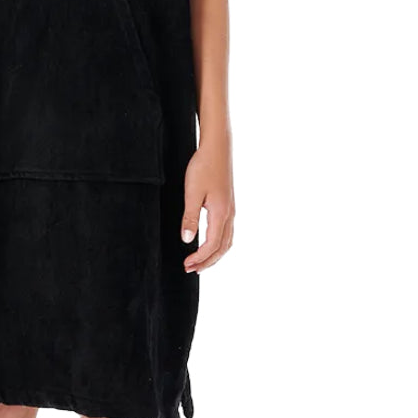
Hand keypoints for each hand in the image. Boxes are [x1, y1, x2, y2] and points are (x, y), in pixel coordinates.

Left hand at [180, 136, 234, 273]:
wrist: (217, 148)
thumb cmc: (204, 167)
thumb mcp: (192, 193)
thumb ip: (190, 217)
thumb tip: (188, 240)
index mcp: (221, 214)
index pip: (212, 245)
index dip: (200, 258)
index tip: (186, 264)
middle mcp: (230, 214)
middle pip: (222, 247)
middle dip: (208, 261)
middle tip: (192, 269)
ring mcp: (231, 210)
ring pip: (227, 241)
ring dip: (214, 254)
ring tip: (200, 261)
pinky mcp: (228, 204)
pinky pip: (227, 232)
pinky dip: (219, 244)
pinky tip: (209, 242)